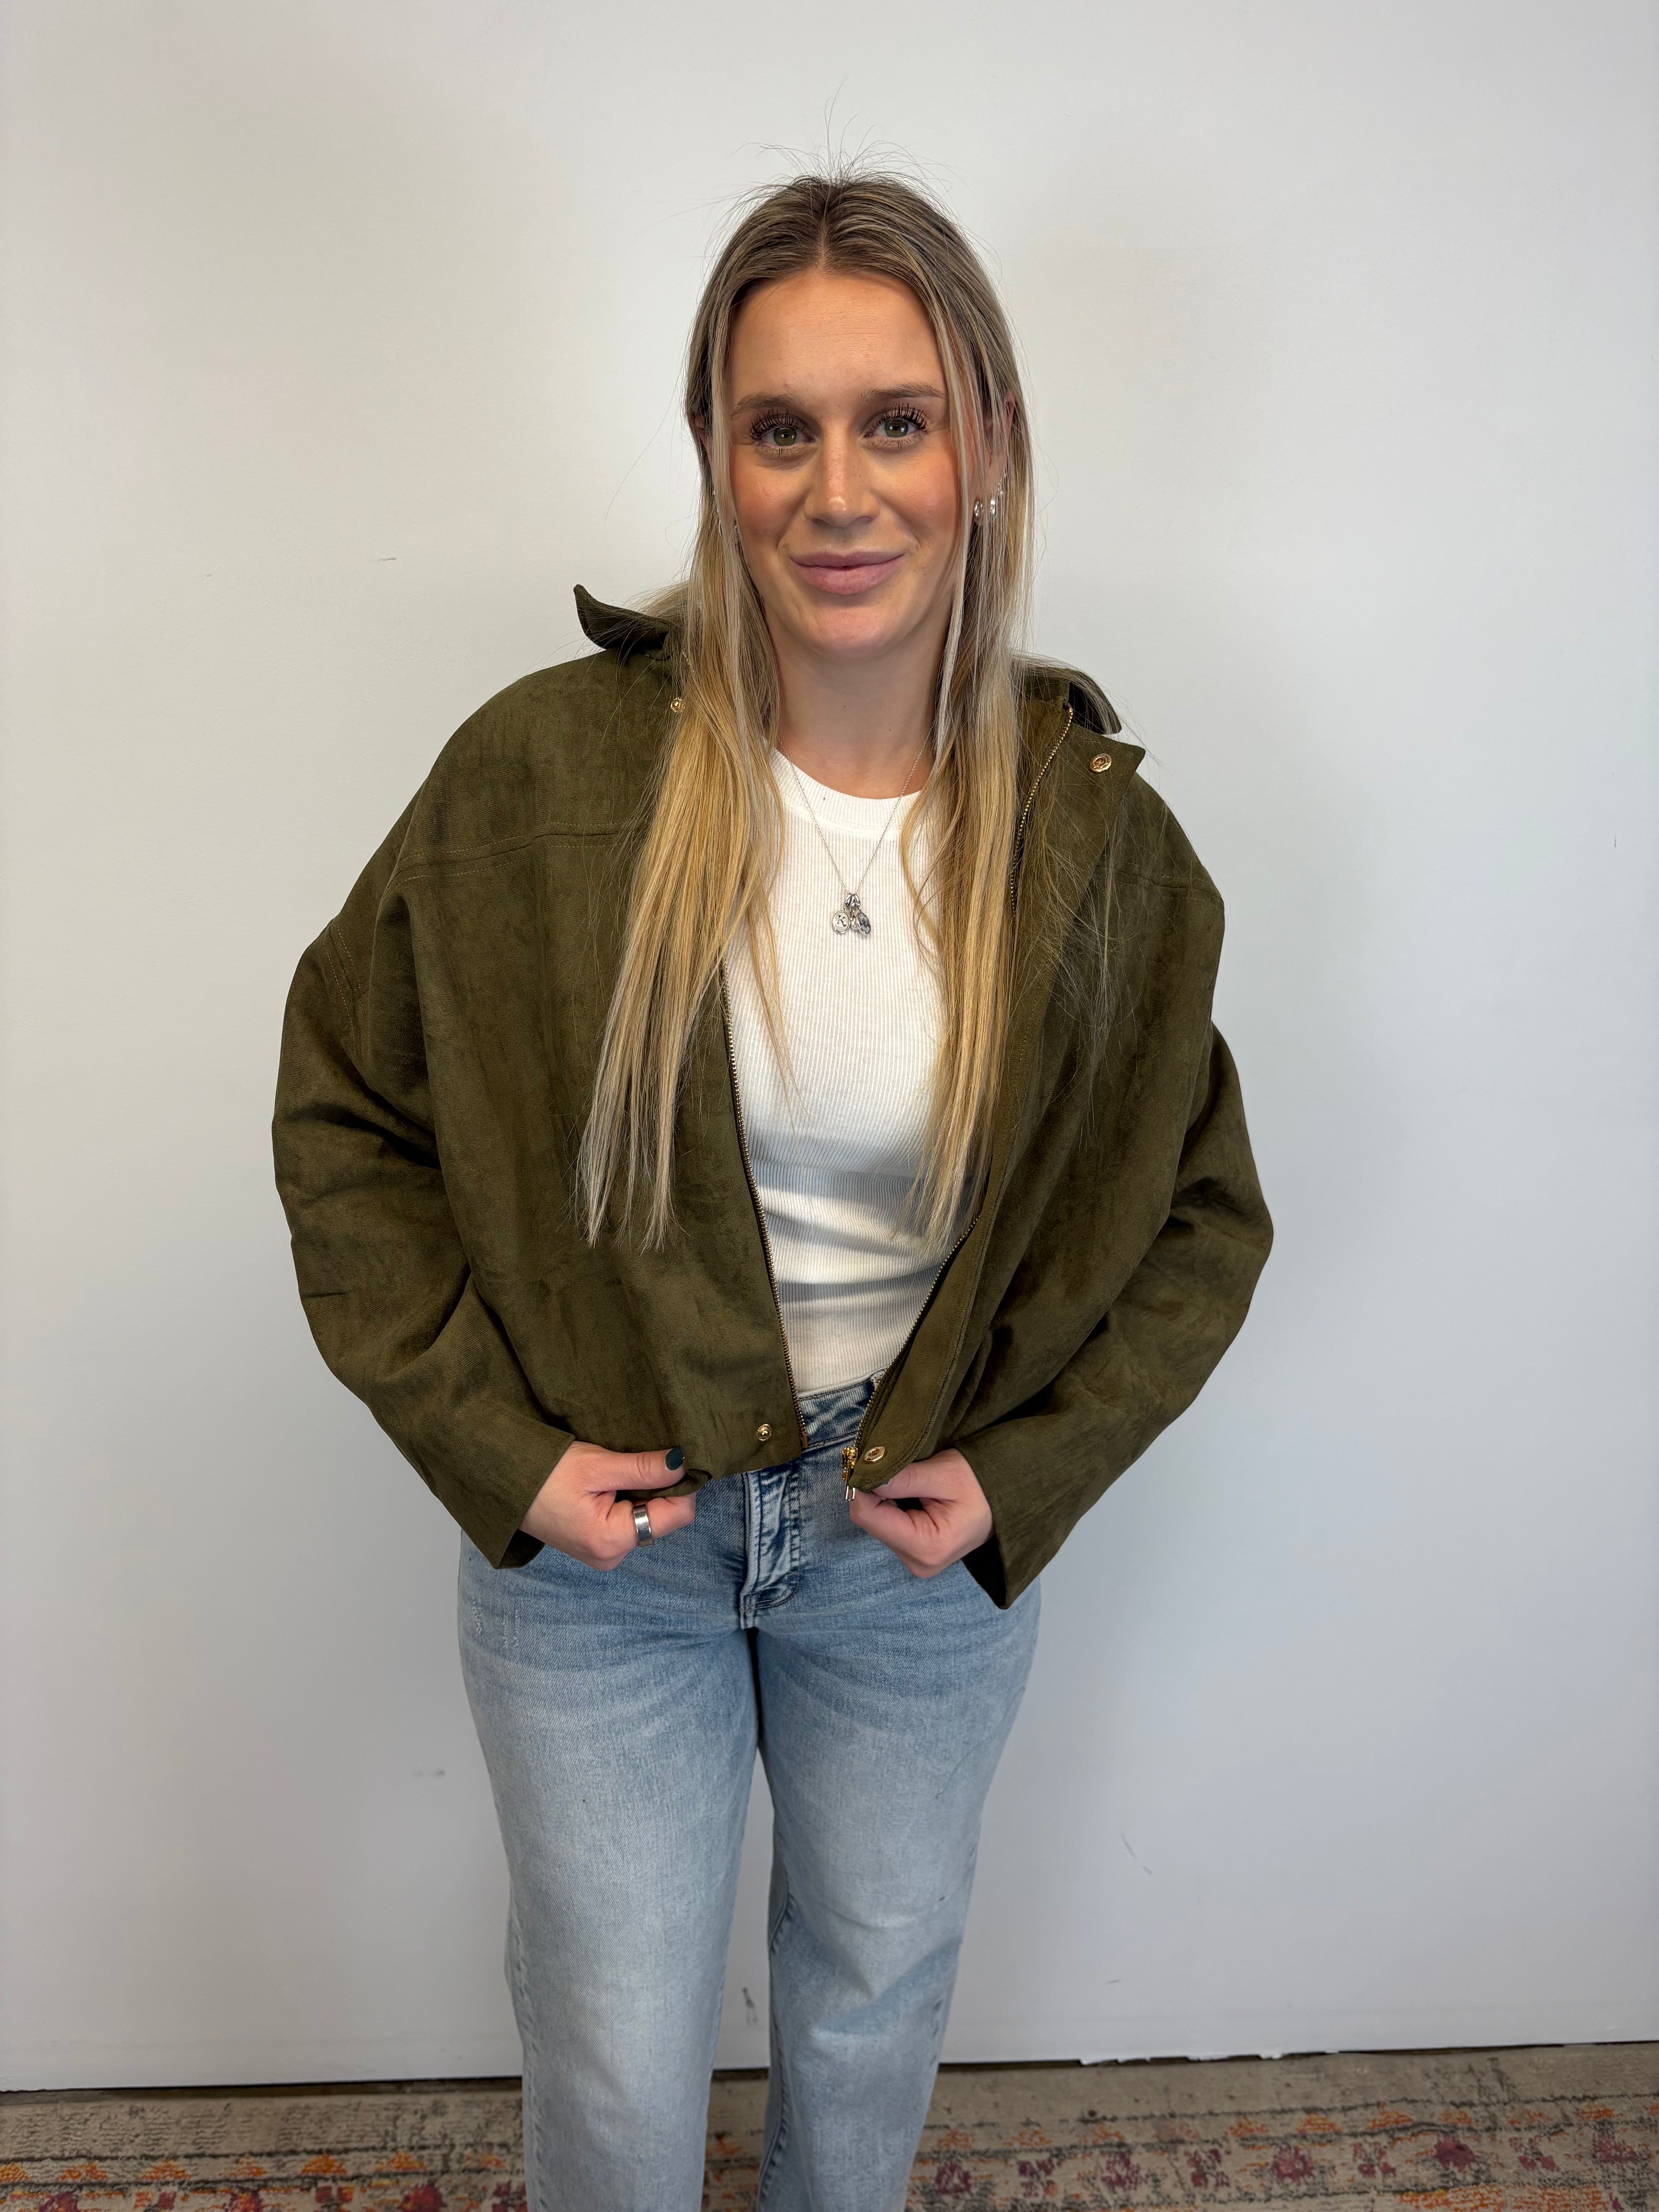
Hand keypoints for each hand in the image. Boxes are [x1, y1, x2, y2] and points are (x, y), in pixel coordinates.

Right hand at [519, 1442, 693, 1568]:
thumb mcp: (597, 1466)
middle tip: (637, 1459)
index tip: (673, 1456)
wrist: (502, 1483)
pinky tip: (609, 1482)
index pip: (676, 1515)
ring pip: (647, 1516)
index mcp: (612, 1541)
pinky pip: (628, 1519)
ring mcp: (603, 1552)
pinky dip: (627, 1498)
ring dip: (642, 1491)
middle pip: (663, 1517)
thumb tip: (683, 1464)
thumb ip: (643, 1468)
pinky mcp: (596, 1543)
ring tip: (616, 1471)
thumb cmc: (544, 1474)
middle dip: (659, 1487)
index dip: (682, 1483)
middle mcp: (611, 1555)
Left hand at [848, 1448, 992, 1578]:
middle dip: (873, 1490)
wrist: (1006, 1500)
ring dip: (882, 1496)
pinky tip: (909, 1492)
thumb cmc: (981, 1485)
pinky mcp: (914, 1554)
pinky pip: (887, 1526)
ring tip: (907, 1478)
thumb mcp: (944, 1473)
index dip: (862, 1484)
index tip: (867, 1458)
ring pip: (876, 1522)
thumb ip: (903, 1477)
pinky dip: (890, 1505)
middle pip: (870, 1520)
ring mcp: (916, 1562)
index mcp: (927, 1547)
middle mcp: (918, 1562)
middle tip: (890, 1463)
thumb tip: (864, 1473)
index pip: (868, 1516)